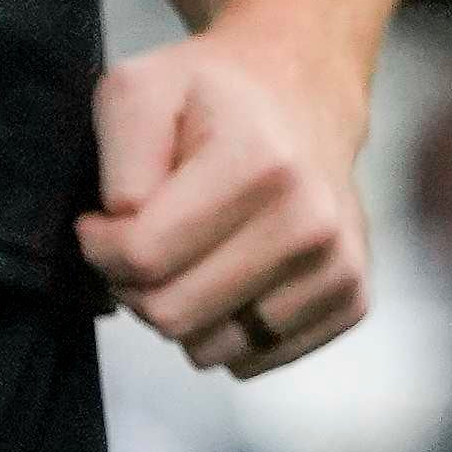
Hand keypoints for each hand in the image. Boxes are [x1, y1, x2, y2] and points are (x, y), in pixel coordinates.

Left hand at [92, 23, 374, 375]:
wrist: (304, 91)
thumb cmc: (212, 95)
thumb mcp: (139, 90)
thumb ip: (118, 160)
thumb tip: (123, 231)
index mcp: (260, 165)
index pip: (143, 258)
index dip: (100, 248)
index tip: (103, 220)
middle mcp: (312, 223)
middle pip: (173, 315)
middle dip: (135, 287)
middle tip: (142, 243)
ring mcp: (339, 267)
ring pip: (211, 350)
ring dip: (183, 311)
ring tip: (190, 255)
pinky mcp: (351, 300)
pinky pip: (255, 361)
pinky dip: (226, 330)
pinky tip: (229, 277)